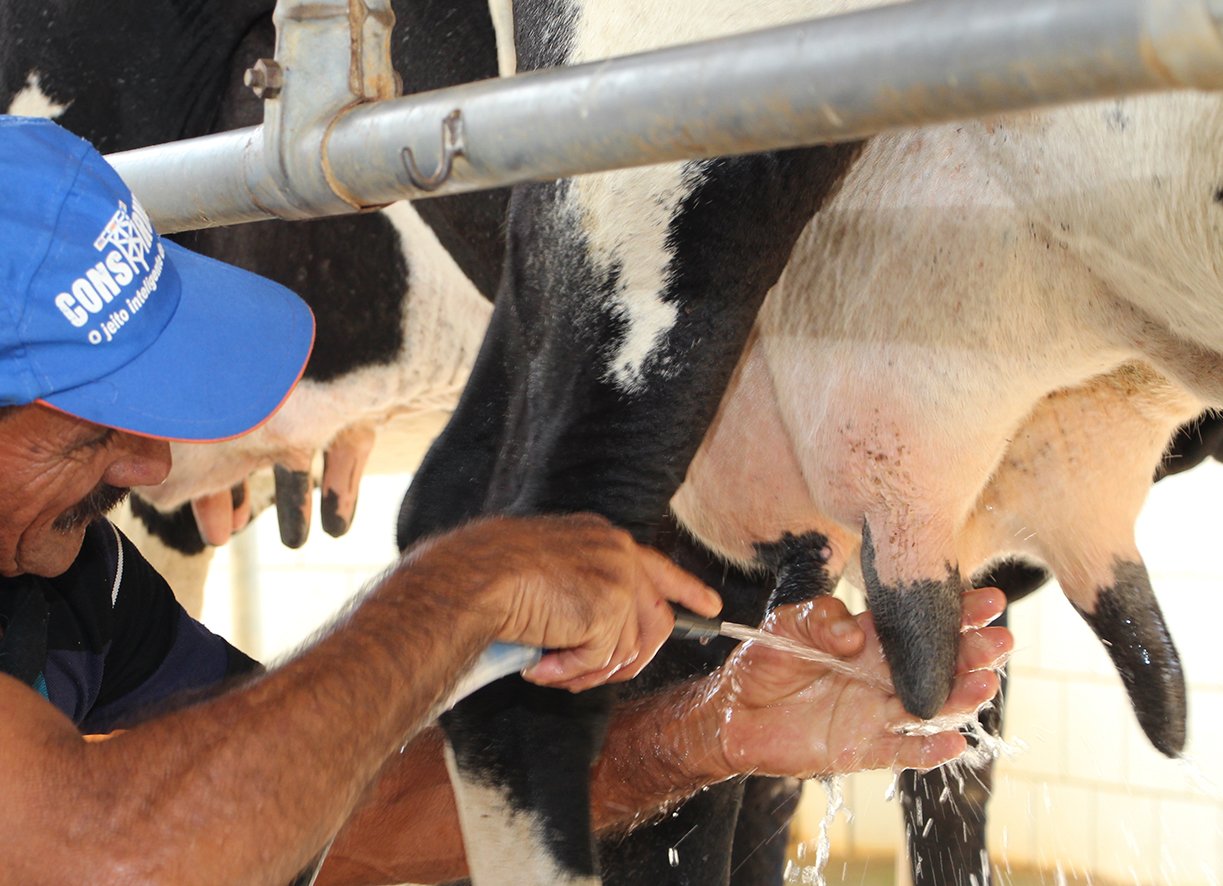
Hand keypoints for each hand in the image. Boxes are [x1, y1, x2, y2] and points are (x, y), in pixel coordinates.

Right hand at [414, 514, 722, 690]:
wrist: (472, 578)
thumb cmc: (487, 576)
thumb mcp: (544, 571)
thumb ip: (580, 590)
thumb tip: (601, 640)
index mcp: (601, 537)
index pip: (657, 566)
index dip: (687, 589)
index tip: (710, 608)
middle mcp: (618, 552)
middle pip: (656, 621)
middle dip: (630, 661)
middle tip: (594, 677)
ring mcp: (618, 578)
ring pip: (628, 650)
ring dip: (587, 670)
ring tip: (548, 668)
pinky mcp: (609, 607)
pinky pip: (601, 661)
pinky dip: (569, 672)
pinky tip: (539, 663)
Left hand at [699, 588, 1009, 777]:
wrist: (733, 711)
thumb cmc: (763, 660)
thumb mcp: (786, 625)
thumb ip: (820, 620)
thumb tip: (855, 634)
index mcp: (870, 639)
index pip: (919, 624)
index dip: (956, 612)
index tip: (991, 600)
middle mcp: (882, 675)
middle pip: (938, 665)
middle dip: (972, 653)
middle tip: (1001, 642)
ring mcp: (877, 713)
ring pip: (930, 708)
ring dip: (960, 699)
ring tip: (984, 684)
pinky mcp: (862, 748)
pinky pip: (902, 752)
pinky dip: (929, 751)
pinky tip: (954, 743)